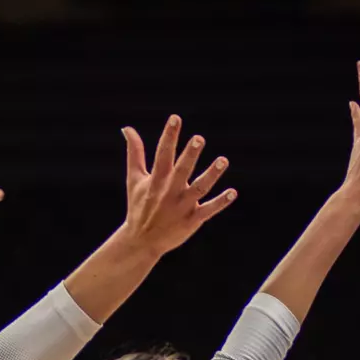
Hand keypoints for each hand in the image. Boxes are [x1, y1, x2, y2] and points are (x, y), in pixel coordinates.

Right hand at [119, 115, 235, 255]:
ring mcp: (182, 206)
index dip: (169, 136)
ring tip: (223, 160)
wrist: (141, 241)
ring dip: (212, 174)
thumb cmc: (139, 206)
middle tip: (199, 138)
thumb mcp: (135, 179)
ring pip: (199, 188)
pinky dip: (221, 202)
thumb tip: (127, 128)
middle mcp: (169, 191)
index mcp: (156, 180)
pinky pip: (208, 210)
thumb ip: (134, 153)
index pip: (163, 154)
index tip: (175, 118)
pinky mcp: (192, 220)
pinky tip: (233, 192)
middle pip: (181, 170)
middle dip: (190, 155)